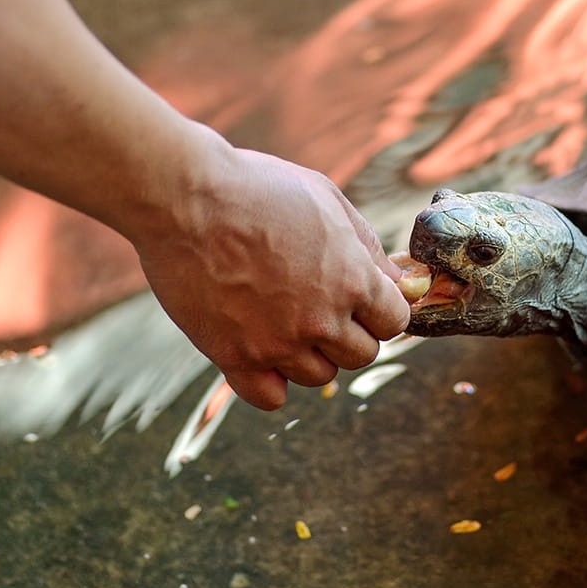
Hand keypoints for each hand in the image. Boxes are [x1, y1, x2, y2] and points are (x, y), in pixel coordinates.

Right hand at [133, 141, 409, 409]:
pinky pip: (270, 398)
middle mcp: (321, 319)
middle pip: (362, 355)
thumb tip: (402, 281)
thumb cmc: (258, 189)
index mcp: (352, 280)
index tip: (361, 298)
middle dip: (349, 332)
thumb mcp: (328, 202)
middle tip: (321, 305)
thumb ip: (369, 246)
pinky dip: (271, 381)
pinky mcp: (234, 357)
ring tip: (284, 317)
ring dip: (310, 353)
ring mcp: (278, 343)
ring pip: (319, 377)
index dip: (380, 309)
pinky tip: (262, 349)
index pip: (394, 322)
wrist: (184, 198)